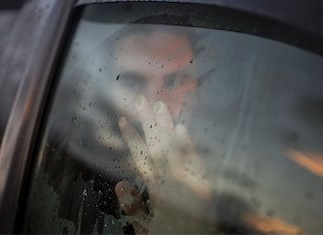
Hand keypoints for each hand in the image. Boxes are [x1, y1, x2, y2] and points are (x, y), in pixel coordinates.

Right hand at [115, 95, 211, 233]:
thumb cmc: (173, 234)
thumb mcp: (147, 227)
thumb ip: (133, 206)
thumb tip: (119, 184)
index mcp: (155, 190)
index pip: (140, 158)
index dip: (130, 138)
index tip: (122, 120)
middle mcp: (168, 183)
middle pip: (155, 147)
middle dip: (147, 123)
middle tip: (141, 100)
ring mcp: (186, 183)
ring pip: (173, 149)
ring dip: (166, 126)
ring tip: (160, 106)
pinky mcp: (204, 185)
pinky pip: (194, 161)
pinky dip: (187, 144)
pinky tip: (182, 128)